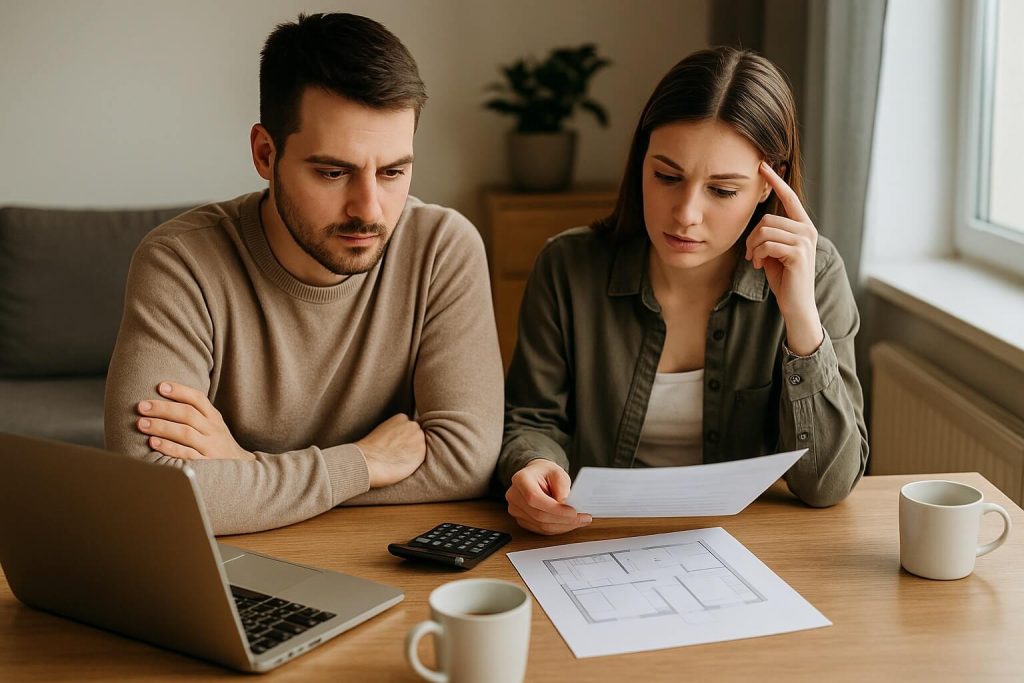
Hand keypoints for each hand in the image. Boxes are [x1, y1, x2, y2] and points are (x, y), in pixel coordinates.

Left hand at [136, 381, 253, 459]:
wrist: (239, 468)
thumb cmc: (216, 443)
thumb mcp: (212, 424)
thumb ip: (195, 413)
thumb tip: (163, 397)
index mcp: (214, 417)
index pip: (198, 399)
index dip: (180, 391)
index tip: (160, 386)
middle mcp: (213, 430)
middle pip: (188, 414)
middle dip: (163, 409)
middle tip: (141, 406)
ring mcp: (210, 447)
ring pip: (186, 433)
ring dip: (162, 427)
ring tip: (142, 423)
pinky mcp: (205, 464)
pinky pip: (186, 454)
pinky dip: (169, 447)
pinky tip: (153, 443)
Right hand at [355, 414, 426, 487]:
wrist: (368, 461)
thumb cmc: (370, 449)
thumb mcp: (383, 430)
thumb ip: (395, 430)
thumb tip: (401, 437)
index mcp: (402, 418)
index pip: (409, 426)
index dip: (402, 437)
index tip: (393, 444)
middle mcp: (413, 426)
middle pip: (416, 435)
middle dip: (410, 443)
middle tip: (397, 453)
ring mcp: (419, 439)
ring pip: (420, 446)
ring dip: (413, 452)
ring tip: (398, 459)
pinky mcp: (421, 454)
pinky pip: (421, 457)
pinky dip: (414, 462)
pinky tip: (402, 465)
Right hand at [506, 459, 591, 534]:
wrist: (537, 475)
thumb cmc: (546, 473)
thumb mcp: (558, 472)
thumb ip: (562, 487)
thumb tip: (565, 505)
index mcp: (520, 479)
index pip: (534, 498)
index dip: (554, 509)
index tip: (573, 512)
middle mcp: (514, 496)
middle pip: (538, 515)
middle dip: (563, 519)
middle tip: (583, 518)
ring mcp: (516, 509)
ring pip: (540, 525)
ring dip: (562, 526)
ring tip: (580, 521)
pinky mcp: (521, 520)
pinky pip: (540, 529)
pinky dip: (557, 528)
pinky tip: (569, 524)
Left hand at [746, 161, 823, 355]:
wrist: (795, 304)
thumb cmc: (783, 277)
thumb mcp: (773, 250)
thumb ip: (769, 233)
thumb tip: (758, 221)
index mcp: (802, 226)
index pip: (789, 197)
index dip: (775, 181)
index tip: (763, 165)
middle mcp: (807, 230)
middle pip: (768, 218)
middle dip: (752, 237)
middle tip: (750, 255)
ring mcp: (805, 241)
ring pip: (765, 230)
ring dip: (753, 248)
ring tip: (755, 261)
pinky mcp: (799, 253)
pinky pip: (767, 244)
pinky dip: (757, 255)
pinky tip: (759, 266)